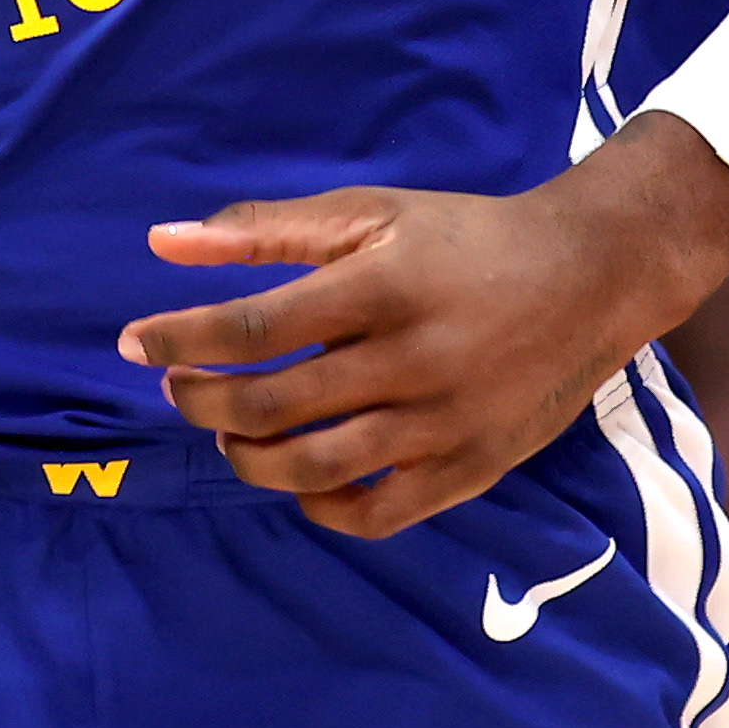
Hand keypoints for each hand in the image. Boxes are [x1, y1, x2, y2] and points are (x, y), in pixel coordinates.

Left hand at [117, 113, 728, 535]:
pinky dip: (320, 505)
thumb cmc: (467, 237)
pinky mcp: (470, 469)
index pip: (252, 328)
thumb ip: (266, 230)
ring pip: (312, 468)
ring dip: (246, 457)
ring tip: (230, 430)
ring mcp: (443, 424)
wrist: (592, 276)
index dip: (180, 339)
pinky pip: (375, 515)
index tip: (136, 342)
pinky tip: (299, 476)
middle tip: (180, 386)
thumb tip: (161, 239)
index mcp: (383, 287)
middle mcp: (412, 360)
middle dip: (201, 399)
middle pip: (271, 404)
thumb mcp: (372, 212)